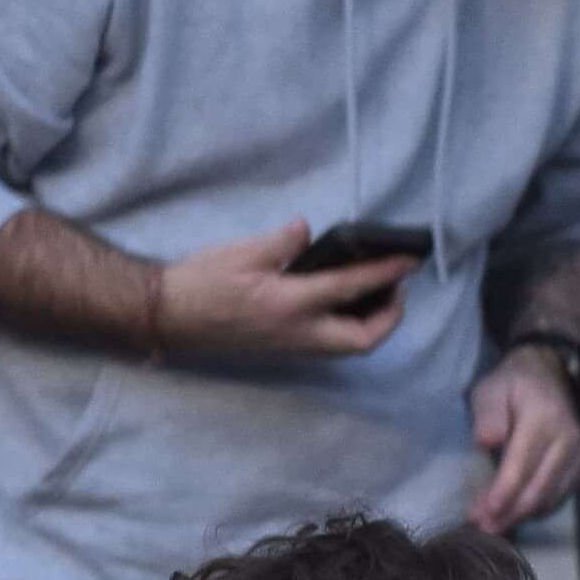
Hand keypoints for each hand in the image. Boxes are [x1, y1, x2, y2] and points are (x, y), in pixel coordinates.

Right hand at [152, 224, 409, 363]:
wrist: (168, 316)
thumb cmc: (200, 283)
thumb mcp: (241, 252)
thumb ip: (282, 243)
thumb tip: (309, 231)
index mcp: (289, 304)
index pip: (352, 287)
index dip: (387, 273)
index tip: (410, 259)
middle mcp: (298, 333)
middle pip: (364, 339)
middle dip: (390, 315)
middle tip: (395, 285)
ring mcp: (293, 346)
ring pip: (350, 346)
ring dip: (372, 323)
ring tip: (376, 291)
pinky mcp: (285, 348)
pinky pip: (331, 344)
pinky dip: (349, 325)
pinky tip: (345, 302)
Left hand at [468, 343, 579, 532]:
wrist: (551, 375)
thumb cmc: (513, 384)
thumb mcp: (490, 388)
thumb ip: (488, 414)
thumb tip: (486, 443)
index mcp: (544, 419)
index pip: (522, 466)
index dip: (502, 494)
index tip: (482, 515)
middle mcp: (568, 441)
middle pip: (538, 489)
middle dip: (509, 513)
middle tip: (482, 527)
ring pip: (551, 498)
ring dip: (522, 516)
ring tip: (495, 526)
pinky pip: (560, 497)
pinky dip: (538, 510)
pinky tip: (516, 515)